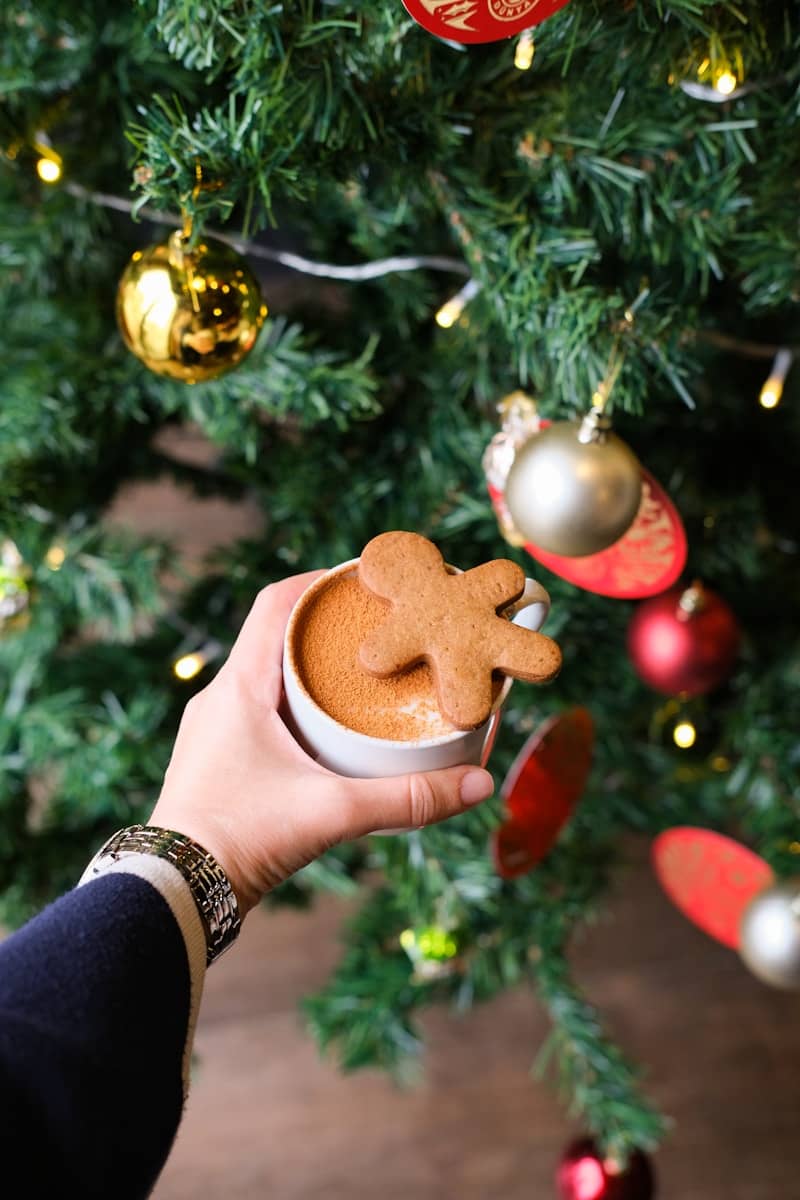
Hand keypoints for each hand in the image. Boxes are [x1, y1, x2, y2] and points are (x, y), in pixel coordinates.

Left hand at [149, 572, 494, 915]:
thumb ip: (407, 798)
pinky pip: (264, 713)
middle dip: (330, 631)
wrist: (175, 894)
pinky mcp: (220, 762)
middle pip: (277, 638)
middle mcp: (221, 699)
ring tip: (368, 678)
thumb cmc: (238, 841)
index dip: (321, 583)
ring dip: (315, 672)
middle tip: (382, 632)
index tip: (369, 582)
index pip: (275, 603)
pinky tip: (335, 733)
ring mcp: (216, 732)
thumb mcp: (331, 813)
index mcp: (238, 687)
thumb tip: (478, 784)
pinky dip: (300, 708)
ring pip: (270, 679)